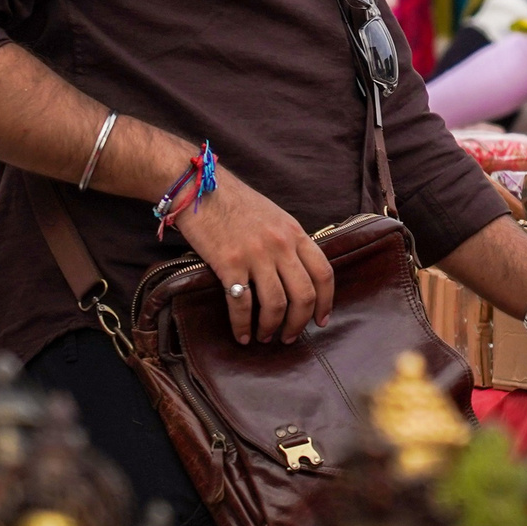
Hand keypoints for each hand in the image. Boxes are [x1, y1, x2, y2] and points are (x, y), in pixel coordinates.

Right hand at [177, 170, 335, 344]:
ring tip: (265, 337)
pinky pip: (242, 304)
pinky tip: (241, 335)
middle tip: (289, 336)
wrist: (200, 188)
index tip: (321, 320)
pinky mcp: (229, 264)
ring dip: (271, 328)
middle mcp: (281, 245)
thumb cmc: (236, 203)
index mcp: (296, 233)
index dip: (326, 302)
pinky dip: (242, 326)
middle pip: (304, 294)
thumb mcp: (275, 218)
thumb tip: (299, 274)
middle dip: (299, 323)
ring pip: (276, 304)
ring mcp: (256, 255)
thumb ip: (290, 243)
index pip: (324, 273)